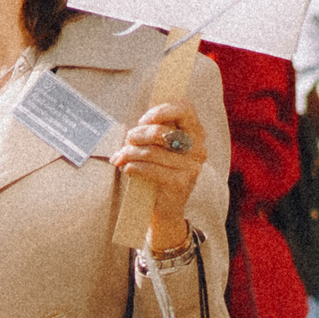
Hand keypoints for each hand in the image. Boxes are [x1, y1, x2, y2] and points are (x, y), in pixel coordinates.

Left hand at [112, 99, 207, 250]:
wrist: (165, 208)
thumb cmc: (158, 170)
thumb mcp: (159, 148)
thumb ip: (152, 132)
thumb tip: (135, 128)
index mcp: (195, 133)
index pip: (185, 109)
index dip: (162, 110)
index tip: (143, 119)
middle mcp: (198, 148)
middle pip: (161, 131)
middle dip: (137, 135)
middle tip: (127, 141)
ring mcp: (192, 167)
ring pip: (151, 151)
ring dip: (129, 153)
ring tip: (120, 158)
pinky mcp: (181, 183)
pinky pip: (150, 168)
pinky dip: (133, 167)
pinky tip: (127, 169)